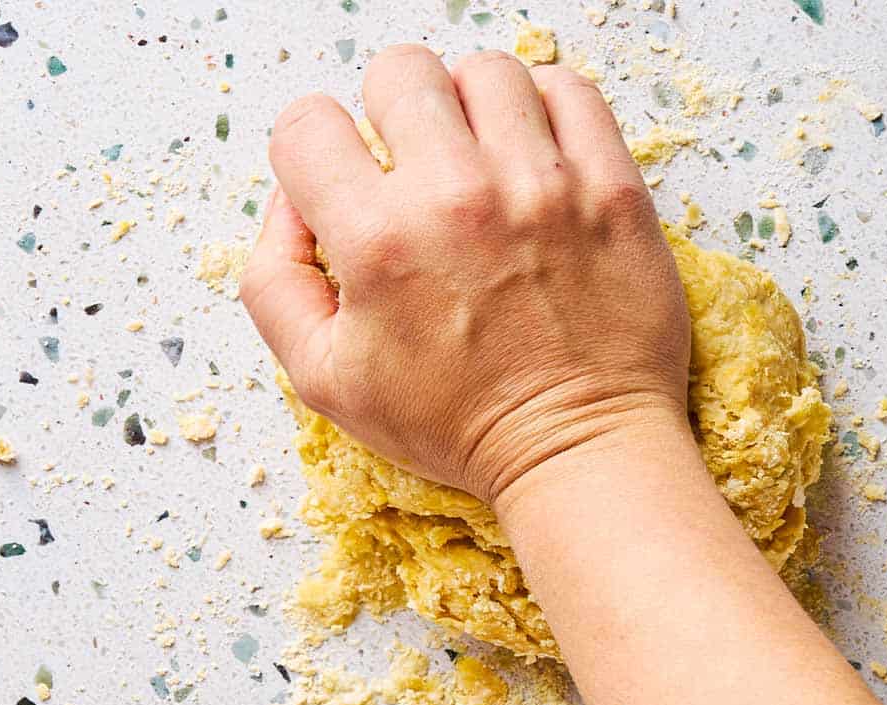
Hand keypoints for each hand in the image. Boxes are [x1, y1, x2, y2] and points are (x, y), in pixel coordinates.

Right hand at [241, 45, 688, 501]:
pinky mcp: (613, 189)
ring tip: (480, 157)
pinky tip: (535, 152)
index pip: (307, 125)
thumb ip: (274, 281)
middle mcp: (459, 198)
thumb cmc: (459, 424)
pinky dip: (545, 106)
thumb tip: (290, 202)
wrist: (578, 451)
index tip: (342, 180)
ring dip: (470, 104)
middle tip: (412, 164)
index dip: (312, 151)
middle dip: (390, 112)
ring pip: (487, 71)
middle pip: (399, 73)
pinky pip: (572, 91)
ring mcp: (545, 186)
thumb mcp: (325, 380)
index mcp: (379, 243)